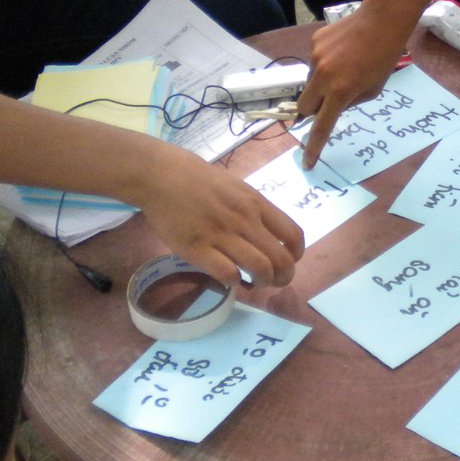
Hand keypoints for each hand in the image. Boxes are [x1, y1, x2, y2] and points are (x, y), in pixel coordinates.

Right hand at [133, 145, 303, 285]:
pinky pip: (227, 273)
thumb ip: (254, 210)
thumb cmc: (201, 181)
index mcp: (256, 204)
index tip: (289, 261)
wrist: (163, 176)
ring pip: (260, 268)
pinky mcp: (197, 249)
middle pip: (281, 258)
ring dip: (262, 282)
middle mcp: (245, 220)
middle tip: (274, 282)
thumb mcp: (238, 188)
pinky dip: (234, 282)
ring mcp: (222, 235)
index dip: (296, 254)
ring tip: (254, 284)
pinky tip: (229, 279)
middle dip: (283, 277)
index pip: (293, 234)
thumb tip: (268, 234)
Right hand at [295, 5, 409, 167]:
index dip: (314, 147)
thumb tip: (335, 105)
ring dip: (322, 83)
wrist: (382, 18)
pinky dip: (325, 63)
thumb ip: (352, 101)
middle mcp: (323, 75)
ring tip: (345, 67)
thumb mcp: (374, 88)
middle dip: (313, 111)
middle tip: (329, 103)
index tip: (307, 161)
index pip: (322, 126)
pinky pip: (315, 61)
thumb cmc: (385, 56)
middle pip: (305, 106)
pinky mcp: (314, 42)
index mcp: (341, 91)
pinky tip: (343, 51)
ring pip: (310, 81)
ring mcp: (315, 57)